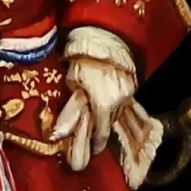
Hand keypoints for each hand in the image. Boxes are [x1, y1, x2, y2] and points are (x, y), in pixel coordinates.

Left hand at [50, 56, 136, 171]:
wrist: (101, 38)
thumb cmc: (83, 61)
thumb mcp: (73, 86)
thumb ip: (70, 113)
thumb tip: (59, 135)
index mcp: (105, 105)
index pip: (101, 132)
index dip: (96, 144)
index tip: (92, 152)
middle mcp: (120, 102)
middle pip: (110, 124)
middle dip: (100, 132)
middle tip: (91, 138)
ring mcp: (128, 93)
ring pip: (118, 114)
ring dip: (108, 119)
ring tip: (98, 121)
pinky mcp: (131, 85)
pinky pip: (125, 104)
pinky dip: (117, 108)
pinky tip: (111, 108)